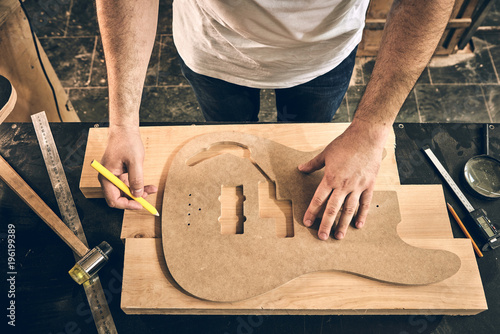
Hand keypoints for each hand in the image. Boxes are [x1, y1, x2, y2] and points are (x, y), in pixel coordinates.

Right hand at [99, 126, 156, 208]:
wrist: (125, 130)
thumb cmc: (127, 142)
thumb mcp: (135, 162)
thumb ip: (136, 179)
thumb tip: (138, 195)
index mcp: (106, 176)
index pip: (113, 200)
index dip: (127, 204)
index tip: (140, 204)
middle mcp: (107, 178)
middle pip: (119, 197)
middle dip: (134, 199)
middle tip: (149, 197)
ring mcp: (113, 176)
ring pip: (125, 192)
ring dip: (138, 193)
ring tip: (152, 189)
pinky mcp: (119, 173)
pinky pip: (128, 184)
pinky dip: (138, 186)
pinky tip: (149, 186)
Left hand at [298, 121, 388, 239]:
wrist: (367, 137)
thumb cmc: (345, 144)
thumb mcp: (326, 153)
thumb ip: (313, 164)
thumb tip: (300, 169)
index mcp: (330, 178)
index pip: (319, 199)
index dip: (312, 212)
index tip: (307, 222)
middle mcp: (343, 185)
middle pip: (333, 209)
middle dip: (326, 224)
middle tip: (322, 237)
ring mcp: (357, 186)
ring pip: (349, 210)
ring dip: (343, 224)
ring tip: (338, 236)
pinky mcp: (369, 185)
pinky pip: (365, 203)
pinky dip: (362, 215)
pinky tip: (358, 225)